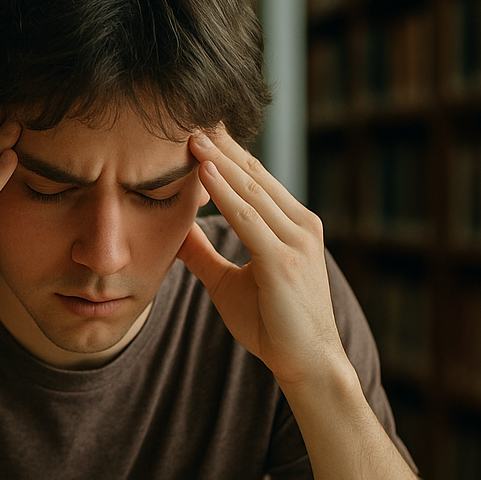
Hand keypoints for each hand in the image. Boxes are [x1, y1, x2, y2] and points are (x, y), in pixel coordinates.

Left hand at [176, 127, 349, 391]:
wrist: (306, 363)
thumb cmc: (273, 326)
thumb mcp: (228, 283)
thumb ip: (204, 255)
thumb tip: (175, 230)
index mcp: (291, 227)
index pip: (254, 179)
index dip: (225, 154)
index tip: (195, 130)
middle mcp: (299, 226)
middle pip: (254, 175)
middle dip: (221, 146)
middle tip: (189, 116)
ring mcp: (295, 241)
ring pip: (250, 190)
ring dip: (218, 160)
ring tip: (190, 133)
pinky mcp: (284, 261)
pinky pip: (249, 219)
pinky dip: (225, 193)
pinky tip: (203, 171)